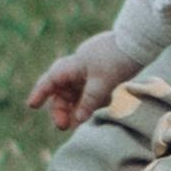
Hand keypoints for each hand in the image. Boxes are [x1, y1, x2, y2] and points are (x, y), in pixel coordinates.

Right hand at [27, 32, 143, 130]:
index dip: (40, 93)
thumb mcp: (102, 84)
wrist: (138, 43)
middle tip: (63, 127)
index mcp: (73, 66)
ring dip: (73, 109)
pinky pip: (88, 93)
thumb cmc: (117, 60)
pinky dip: (86, 105)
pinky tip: (88, 117)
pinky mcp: (102, 76)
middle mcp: (78, 68)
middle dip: (59, 109)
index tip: (32, 106)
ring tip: (75, 126)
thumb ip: (88, 103)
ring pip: (75, 93)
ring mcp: (90, 71)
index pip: (51, 80)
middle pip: (62, 90)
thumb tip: (77, 120)